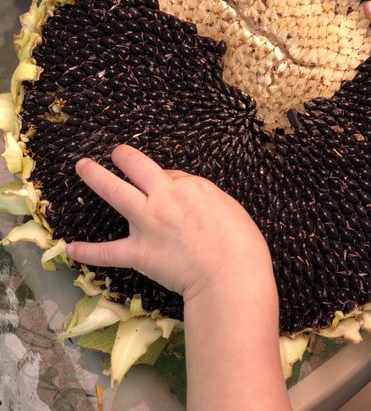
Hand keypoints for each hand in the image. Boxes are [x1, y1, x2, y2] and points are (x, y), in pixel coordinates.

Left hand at [66, 144, 272, 303]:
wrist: (230, 276)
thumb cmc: (240, 242)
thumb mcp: (227, 204)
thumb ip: (200, 195)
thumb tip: (184, 193)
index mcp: (187, 185)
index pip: (168, 173)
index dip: (166, 179)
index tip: (167, 187)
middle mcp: (162, 197)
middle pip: (134, 166)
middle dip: (122, 156)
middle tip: (114, 153)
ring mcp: (146, 223)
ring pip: (114, 192)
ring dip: (95, 176)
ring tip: (82, 167)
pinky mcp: (138, 253)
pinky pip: (107, 252)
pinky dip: (88, 252)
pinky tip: (71, 248)